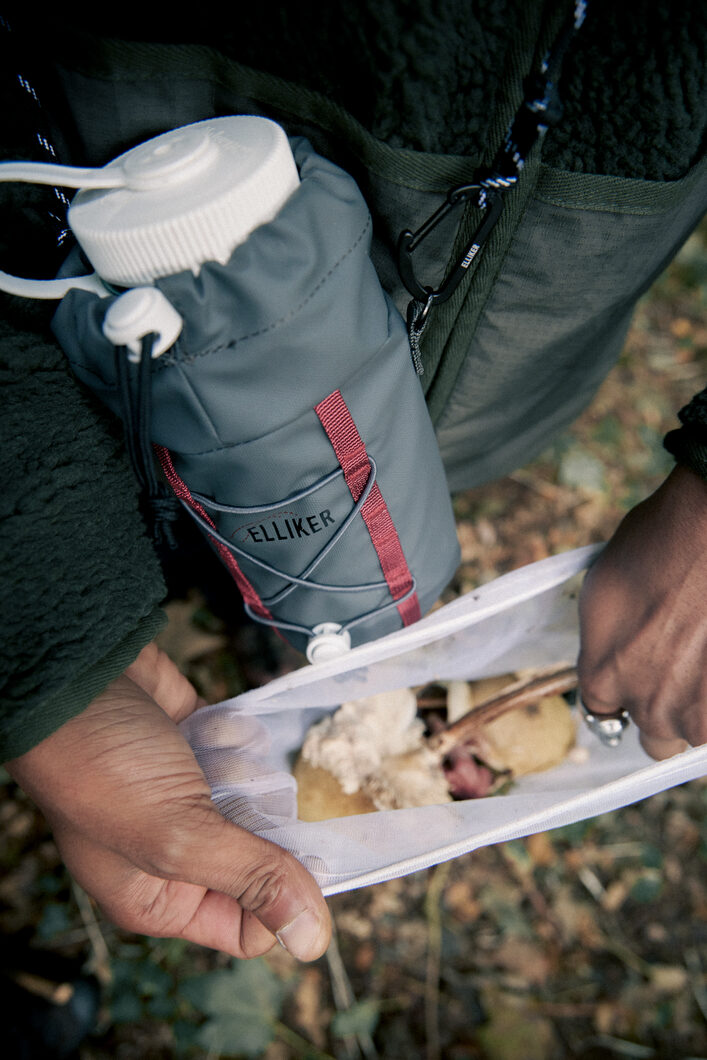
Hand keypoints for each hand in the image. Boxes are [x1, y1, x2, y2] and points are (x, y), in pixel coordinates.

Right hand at [7, 642, 330, 960]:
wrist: (72, 677)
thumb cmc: (99, 765)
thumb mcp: (177, 836)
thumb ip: (251, 880)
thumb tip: (312, 939)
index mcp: (161, 897)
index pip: (248, 927)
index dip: (278, 897)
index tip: (295, 856)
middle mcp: (178, 852)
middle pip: (265, 859)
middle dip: (263, 823)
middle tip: (240, 797)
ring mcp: (190, 796)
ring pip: (260, 800)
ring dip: (246, 773)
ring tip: (211, 758)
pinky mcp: (201, 746)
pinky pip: (247, 751)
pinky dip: (236, 737)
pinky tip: (208, 729)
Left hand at [578, 464, 706, 758]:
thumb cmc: (660, 543)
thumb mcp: (604, 590)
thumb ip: (604, 639)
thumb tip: (613, 651)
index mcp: (603, 678)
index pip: (603, 714)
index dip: (625, 695)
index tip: (641, 680)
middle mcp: (649, 706)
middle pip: (656, 735)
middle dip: (666, 708)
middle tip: (682, 668)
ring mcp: (699, 713)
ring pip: (697, 733)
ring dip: (701, 707)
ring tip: (703, 661)